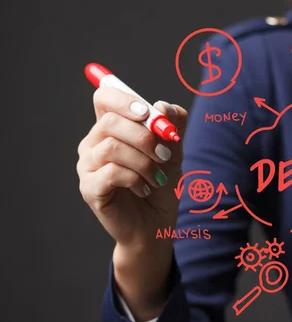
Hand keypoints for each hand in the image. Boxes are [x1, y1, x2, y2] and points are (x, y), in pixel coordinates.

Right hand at [76, 86, 186, 249]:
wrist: (157, 223)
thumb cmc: (161, 183)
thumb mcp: (174, 150)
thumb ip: (173, 124)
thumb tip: (163, 107)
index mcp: (111, 128)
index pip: (104, 97)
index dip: (125, 100)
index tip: (149, 113)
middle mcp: (93, 143)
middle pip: (110, 121)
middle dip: (145, 136)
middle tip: (166, 154)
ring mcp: (87, 166)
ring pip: (111, 146)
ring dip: (144, 161)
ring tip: (157, 177)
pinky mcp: (89, 188)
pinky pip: (111, 172)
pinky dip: (136, 179)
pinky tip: (145, 188)